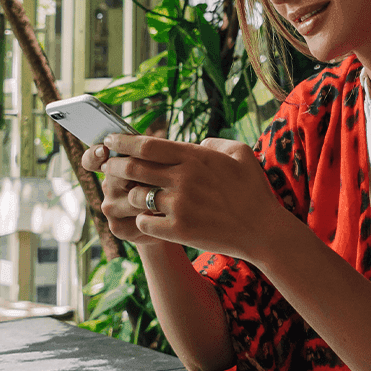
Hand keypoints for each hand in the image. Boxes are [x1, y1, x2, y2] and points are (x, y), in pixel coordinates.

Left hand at [98, 133, 292, 259]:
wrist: (263, 230)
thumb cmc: (254, 191)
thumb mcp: (242, 154)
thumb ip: (215, 143)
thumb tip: (197, 143)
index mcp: (196, 157)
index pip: (147, 145)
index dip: (123, 141)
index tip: (111, 140)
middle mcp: (184, 179)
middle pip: (134, 168)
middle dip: (114, 165)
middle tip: (107, 165)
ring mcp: (180, 205)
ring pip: (136, 196)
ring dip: (130, 194)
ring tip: (132, 195)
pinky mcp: (179, 230)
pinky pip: (144, 222)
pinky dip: (142, 219)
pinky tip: (148, 218)